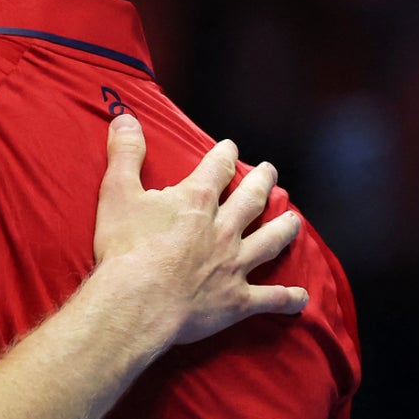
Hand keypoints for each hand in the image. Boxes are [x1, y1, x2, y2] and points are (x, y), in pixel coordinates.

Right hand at [92, 114, 307, 346]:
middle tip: (270, 171)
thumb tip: (126, 116)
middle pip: (251, 200)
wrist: (138, 302)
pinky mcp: (237, 300)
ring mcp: (235, 265)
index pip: (216, 168)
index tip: (230, 147)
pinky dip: (288, 299)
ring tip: (294, 220)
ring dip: (284, 230)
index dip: (225, 155)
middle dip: (262, 183)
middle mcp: (223, 229)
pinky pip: (271, 298)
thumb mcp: (117, 193)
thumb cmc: (125, 248)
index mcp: (196, 201)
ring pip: (269, 242)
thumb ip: (125, 154)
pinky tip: (301, 297)